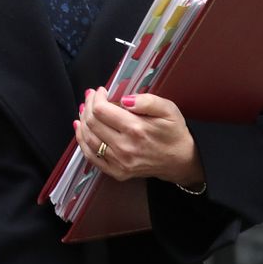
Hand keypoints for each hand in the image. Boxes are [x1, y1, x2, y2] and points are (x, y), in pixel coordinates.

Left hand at [75, 88, 204, 186]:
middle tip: (91, 97)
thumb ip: (147, 101)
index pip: (101, 110)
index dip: (96, 98)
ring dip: (82, 121)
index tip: (100, 91)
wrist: (181, 160)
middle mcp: (125, 147)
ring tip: (85, 110)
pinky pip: (91, 157)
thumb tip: (125, 99)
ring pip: (88, 139)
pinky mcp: (117, 172)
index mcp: (136, 129)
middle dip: (88, 106)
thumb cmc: (173, 132)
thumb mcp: (168, 109)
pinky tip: (81, 129)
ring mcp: (119, 162)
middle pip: (92, 123)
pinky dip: (82, 142)